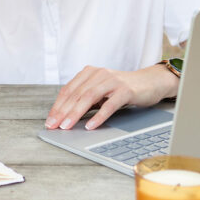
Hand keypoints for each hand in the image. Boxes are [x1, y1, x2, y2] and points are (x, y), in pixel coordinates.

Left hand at [44, 64, 178, 130]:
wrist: (149, 82)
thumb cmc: (122, 89)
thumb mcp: (100, 92)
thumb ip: (86, 100)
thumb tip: (66, 117)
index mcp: (89, 73)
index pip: (68, 90)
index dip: (57, 106)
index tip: (49, 120)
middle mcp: (98, 74)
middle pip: (76, 94)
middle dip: (62, 111)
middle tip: (53, 126)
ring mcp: (112, 81)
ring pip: (89, 98)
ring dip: (75, 113)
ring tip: (67, 126)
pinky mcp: (125, 90)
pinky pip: (109, 105)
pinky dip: (98, 116)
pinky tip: (91, 126)